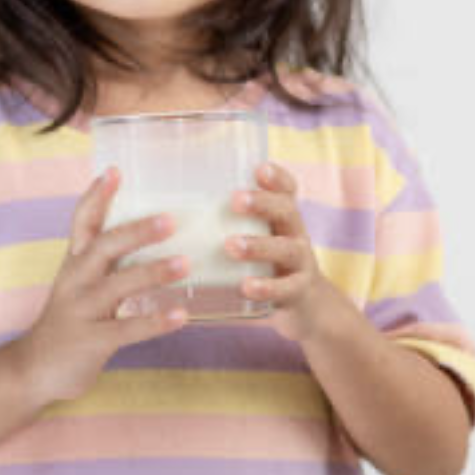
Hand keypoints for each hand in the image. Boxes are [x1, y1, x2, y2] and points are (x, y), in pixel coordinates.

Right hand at [12, 166, 191, 404]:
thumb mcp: (78, 283)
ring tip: (185, 263)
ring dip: (152, 273)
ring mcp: (80, 311)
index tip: (115, 171)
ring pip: (116, 286)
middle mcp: (74, 281)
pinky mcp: (90, 342)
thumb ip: (104, 260)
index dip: (97, 196)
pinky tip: (181, 314)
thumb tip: (147, 232)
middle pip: (103, 247)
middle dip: (136, 231)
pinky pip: (125, 330)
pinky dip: (154, 321)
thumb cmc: (68, 320)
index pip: (82, 222)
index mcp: (74, 263)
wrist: (33, 369)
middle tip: (170, 219)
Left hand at [224, 161, 349, 343]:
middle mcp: (294, 235)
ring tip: (231, 246)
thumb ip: (225, 220)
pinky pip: (285, 290)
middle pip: (287, 211)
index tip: (260, 168)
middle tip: (236, 199)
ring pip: (286, 250)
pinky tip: (248, 287)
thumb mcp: (256, 236)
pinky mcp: (297, 293)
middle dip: (262, 203)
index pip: (287, 190)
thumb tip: (167, 204)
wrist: (308, 307)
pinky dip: (267, 288)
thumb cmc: (267, 263)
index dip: (277, 177)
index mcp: (282, 218)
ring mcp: (300, 264)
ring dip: (259, 246)